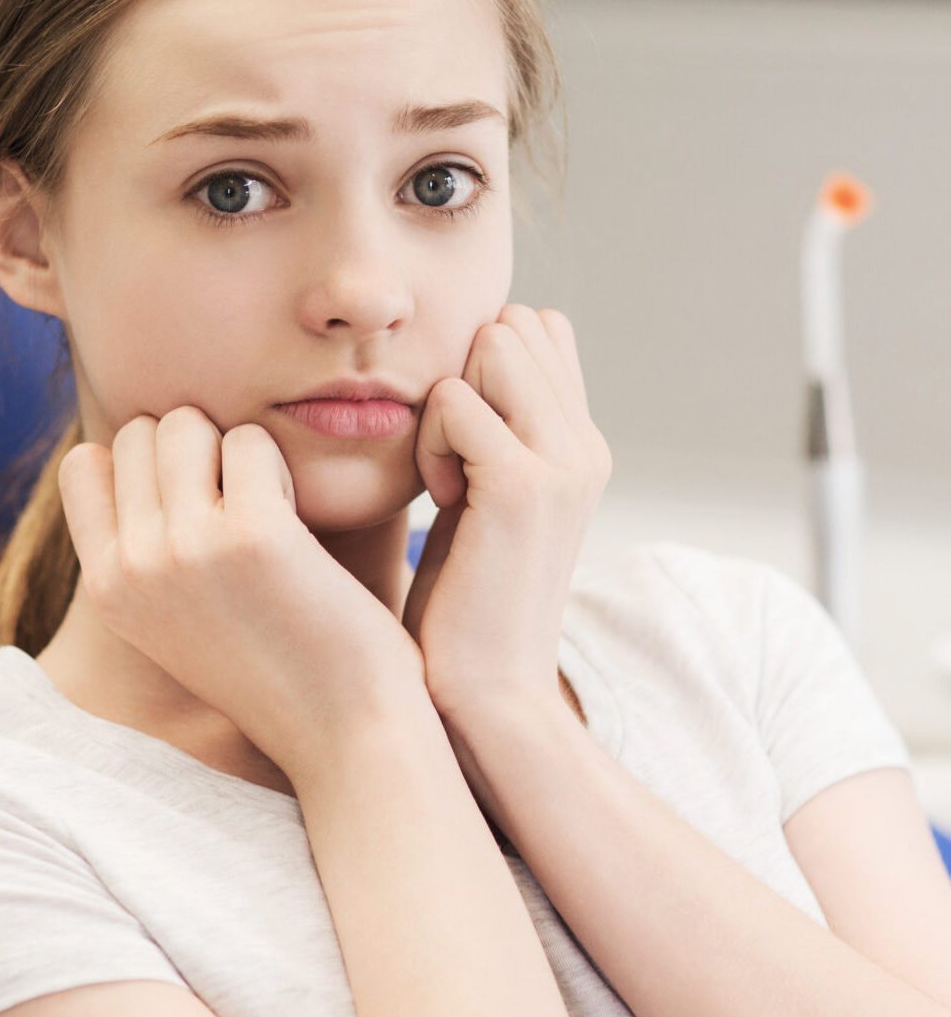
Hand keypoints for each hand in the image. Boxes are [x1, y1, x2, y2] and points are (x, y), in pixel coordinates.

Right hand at [57, 408, 428, 778]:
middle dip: (198, 447)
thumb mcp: (178, 618)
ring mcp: (185, 550)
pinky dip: (283, 466)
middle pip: (143, 431)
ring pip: (188, 423)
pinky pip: (252, 441)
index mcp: (106, 590)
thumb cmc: (278, 668)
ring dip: (237, 448)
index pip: (84, 465)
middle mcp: (132, 568)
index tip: (196, 500)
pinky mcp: (251, 535)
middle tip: (243, 503)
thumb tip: (139, 444)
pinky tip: (301, 520)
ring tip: (270, 507)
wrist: (347, 735)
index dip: (145, 462)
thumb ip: (148, 547)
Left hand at [401, 305, 611, 727]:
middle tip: (452, 458)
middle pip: (517, 324)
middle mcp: (585, 445)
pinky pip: (455, 399)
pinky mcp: (524, 486)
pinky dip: (430, 440)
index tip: (464, 441)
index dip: (483, 363)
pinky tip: (440, 498)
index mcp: (581, 445)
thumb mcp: (486, 500)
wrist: (485, 693)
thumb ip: (495, 432)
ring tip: (447, 477)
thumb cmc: (464, 602)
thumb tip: (471, 358)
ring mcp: (564, 462)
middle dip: (465, 371)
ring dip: (448, 401)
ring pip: (493, 344)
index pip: (540, 328)